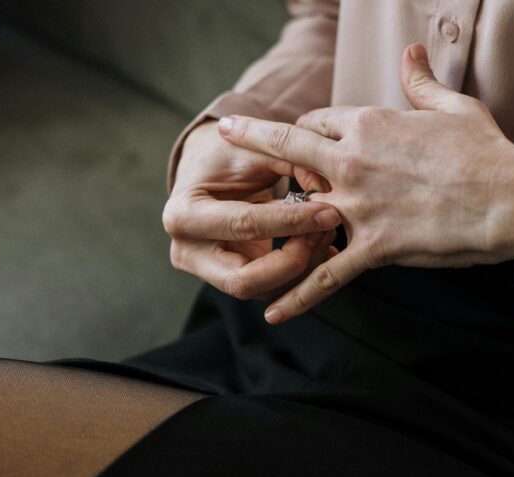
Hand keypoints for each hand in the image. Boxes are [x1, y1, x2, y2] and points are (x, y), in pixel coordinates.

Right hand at [163, 120, 341, 300]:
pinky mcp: (230, 280)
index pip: (244, 224)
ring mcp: (207, 272)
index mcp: (184, 214)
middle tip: (325, 232)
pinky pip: (270, 289)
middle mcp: (187, 251)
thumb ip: (291, 161)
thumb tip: (328, 189)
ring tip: (326, 234)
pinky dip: (301, 273)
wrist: (207, 172)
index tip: (329, 211)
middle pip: (244, 280)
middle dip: (293, 261)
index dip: (291, 221)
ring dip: (302, 268)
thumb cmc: (227, 156)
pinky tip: (321, 248)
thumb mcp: (254, 148)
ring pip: (262, 291)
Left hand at [217, 43, 513, 323]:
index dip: (307, 130)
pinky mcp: (373, 246)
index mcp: (369, 124)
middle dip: (253, 139)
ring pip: (298, 212)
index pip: (316, 121)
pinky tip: (272, 312)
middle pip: (287, 148)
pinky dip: (297, 296)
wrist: (512, 199)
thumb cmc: (487, 152)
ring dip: (276, 224)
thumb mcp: (453, 107)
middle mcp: (352, 160)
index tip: (303, 140)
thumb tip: (411, 54)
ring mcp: (357, 205)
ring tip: (248, 236)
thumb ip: (421, 82)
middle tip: (226, 134)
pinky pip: (325, 274)